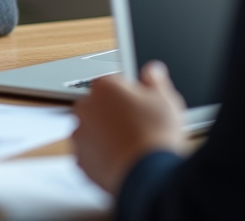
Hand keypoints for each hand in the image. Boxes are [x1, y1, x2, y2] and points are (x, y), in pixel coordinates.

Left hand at [72, 60, 186, 192]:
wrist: (147, 175)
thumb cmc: (155, 136)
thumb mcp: (165, 100)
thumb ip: (155, 80)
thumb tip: (152, 70)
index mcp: (105, 88)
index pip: (111, 84)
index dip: (127, 95)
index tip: (138, 106)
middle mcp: (86, 107)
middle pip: (98, 105)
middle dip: (112, 113)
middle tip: (135, 127)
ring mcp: (79, 133)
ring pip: (91, 129)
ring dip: (103, 134)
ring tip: (129, 146)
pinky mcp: (79, 158)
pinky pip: (89, 152)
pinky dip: (100, 155)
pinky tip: (119, 159)